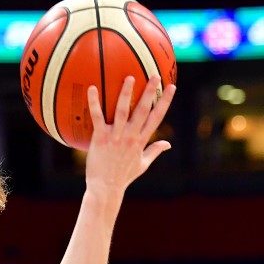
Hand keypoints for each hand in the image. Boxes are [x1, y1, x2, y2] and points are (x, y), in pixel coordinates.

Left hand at [85, 75, 175, 192]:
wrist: (106, 188)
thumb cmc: (123, 176)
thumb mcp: (143, 164)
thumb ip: (155, 151)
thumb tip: (168, 144)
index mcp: (141, 141)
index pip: (157, 117)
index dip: (165, 101)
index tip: (171, 87)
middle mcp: (131, 136)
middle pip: (143, 110)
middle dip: (150, 92)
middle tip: (155, 75)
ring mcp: (116, 136)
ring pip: (123, 111)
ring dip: (127, 93)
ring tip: (130, 77)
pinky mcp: (101, 138)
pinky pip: (97, 117)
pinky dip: (94, 103)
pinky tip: (92, 88)